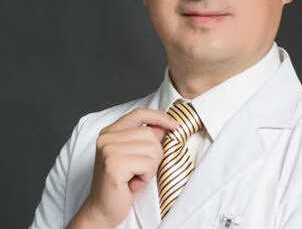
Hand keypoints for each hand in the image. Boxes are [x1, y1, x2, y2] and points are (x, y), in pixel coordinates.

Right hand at [79, 107, 178, 228]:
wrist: (102, 211)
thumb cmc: (121, 184)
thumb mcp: (136, 156)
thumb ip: (147, 138)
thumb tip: (164, 125)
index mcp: (110, 132)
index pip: (140, 113)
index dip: (160, 117)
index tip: (175, 124)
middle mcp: (106, 137)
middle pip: (150, 134)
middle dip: (154, 155)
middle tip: (139, 170)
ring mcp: (108, 150)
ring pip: (152, 149)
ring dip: (150, 167)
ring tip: (135, 177)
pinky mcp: (114, 165)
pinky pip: (148, 164)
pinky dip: (146, 176)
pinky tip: (132, 183)